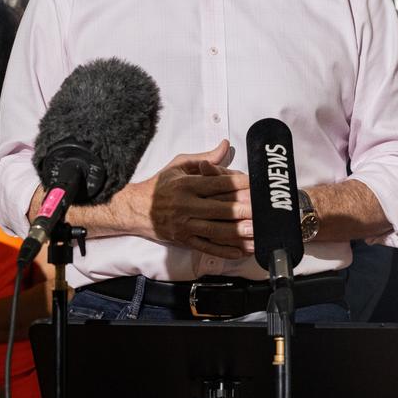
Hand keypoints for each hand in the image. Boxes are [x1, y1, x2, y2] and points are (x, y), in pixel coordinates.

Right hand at [116, 140, 254, 258]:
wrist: (135, 209)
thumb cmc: (160, 185)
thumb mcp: (179, 165)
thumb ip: (205, 158)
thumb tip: (225, 145)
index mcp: (186, 185)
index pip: (216, 184)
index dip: (238, 184)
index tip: (255, 185)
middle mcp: (185, 205)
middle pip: (219, 208)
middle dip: (242, 210)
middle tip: (262, 210)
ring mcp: (184, 225)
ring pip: (215, 230)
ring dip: (237, 232)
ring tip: (256, 231)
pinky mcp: (184, 240)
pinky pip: (206, 247)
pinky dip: (223, 251)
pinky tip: (240, 251)